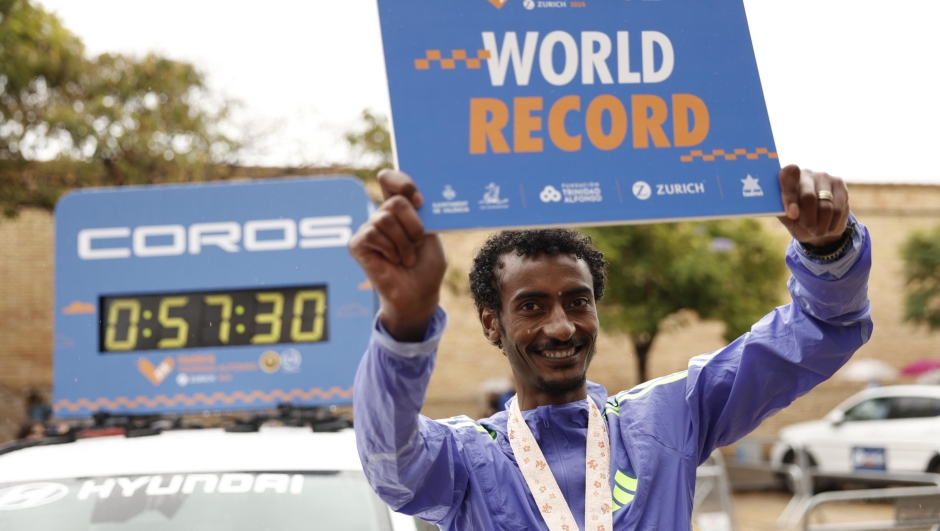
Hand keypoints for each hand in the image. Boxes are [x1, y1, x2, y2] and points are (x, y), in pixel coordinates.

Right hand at [349, 170, 445, 340]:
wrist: (419, 294)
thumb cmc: (426, 266)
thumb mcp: (433, 234)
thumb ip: (423, 214)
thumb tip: (414, 197)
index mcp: (400, 209)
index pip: (390, 179)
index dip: (403, 182)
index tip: (420, 201)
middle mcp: (382, 215)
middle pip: (395, 201)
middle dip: (414, 224)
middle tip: (419, 242)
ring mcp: (368, 229)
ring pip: (385, 218)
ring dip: (404, 242)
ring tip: (407, 258)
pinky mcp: (357, 244)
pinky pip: (372, 234)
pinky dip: (390, 249)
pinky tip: (393, 260)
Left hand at [777, 165, 848, 245]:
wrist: (819, 226)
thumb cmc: (798, 220)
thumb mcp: (787, 219)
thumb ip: (782, 211)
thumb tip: (775, 207)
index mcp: (787, 178)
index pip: (787, 176)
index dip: (790, 196)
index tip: (793, 215)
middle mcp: (805, 174)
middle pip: (808, 197)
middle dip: (808, 219)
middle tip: (807, 227)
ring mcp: (824, 177)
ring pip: (825, 206)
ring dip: (820, 225)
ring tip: (817, 230)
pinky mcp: (839, 184)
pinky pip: (838, 209)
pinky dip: (832, 223)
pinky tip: (828, 226)